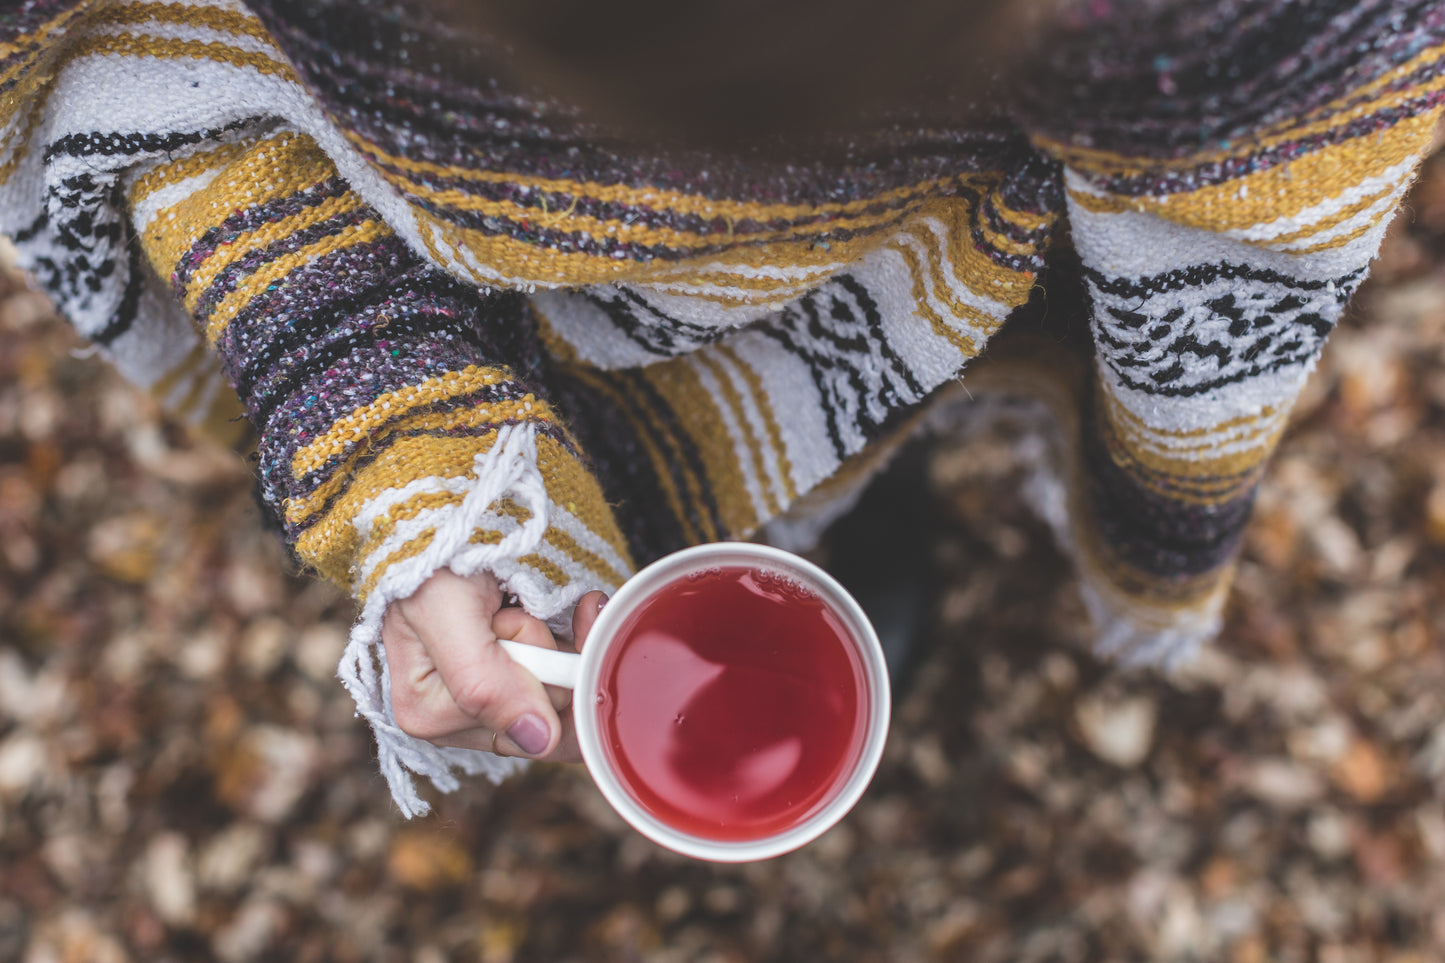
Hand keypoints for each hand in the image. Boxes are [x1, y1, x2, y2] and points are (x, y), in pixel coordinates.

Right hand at [381, 569, 606, 761]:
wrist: (443, 512)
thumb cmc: (432, 555)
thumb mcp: (445, 610)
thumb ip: (482, 682)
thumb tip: (537, 742)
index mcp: (426, 715)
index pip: (523, 731)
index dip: (545, 674)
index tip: (531, 616)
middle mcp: (455, 717)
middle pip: (546, 716)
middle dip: (551, 654)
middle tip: (521, 607)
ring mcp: (484, 696)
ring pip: (561, 693)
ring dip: (565, 640)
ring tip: (532, 600)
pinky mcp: (509, 673)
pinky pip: (566, 675)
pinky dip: (576, 636)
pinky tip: (576, 607)